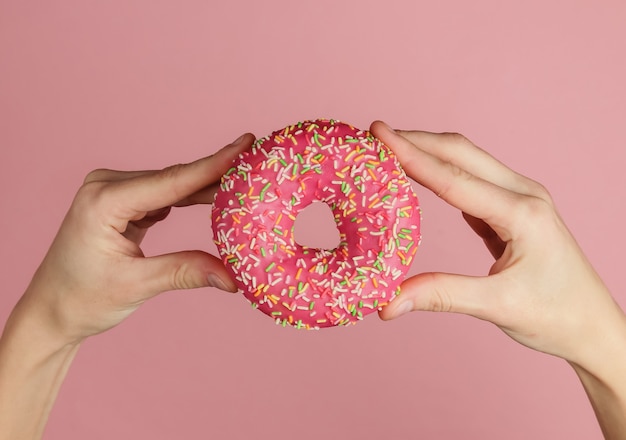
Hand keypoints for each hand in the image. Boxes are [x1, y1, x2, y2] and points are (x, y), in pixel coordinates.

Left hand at [16, 134, 253, 343]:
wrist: (52, 310)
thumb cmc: (81, 299)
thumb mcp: (135, 286)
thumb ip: (185, 272)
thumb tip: (232, 278)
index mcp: (104, 201)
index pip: (171, 180)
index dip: (212, 164)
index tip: (245, 144)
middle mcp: (108, 187)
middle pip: (176, 178)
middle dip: (217, 174)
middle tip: (258, 165)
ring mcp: (115, 193)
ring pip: (174, 185)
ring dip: (208, 187)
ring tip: (247, 183)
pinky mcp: (125, 203)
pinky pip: (166, 196)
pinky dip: (192, 199)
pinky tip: (218, 198)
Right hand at [370, 121, 624, 366]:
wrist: (593, 327)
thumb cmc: (557, 316)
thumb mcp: (498, 306)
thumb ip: (441, 295)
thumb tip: (388, 302)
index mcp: (522, 212)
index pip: (452, 178)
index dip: (411, 154)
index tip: (377, 132)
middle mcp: (523, 194)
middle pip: (460, 153)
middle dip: (416, 141)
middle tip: (374, 135)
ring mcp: (519, 199)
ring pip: (466, 162)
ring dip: (427, 152)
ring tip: (389, 150)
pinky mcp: (511, 210)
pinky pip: (470, 181)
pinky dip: (439, 174)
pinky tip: (419, 176)